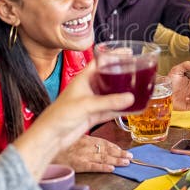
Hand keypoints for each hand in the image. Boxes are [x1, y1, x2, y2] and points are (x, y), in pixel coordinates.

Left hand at [14, 60, 134, 177]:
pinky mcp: (94, 115)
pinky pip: (112, 109)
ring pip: (112, 94)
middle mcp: (89, 88)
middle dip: (122, 74)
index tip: (128, 52)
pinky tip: (133, 108)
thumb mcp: (86, 105)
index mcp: (83, 79)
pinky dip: (122, 109)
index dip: (113, 55)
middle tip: (138, 71)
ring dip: (123, 93)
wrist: (51, 136)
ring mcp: (92, 102)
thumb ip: (109, 102)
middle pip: (109, 77)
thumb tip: (130, 98)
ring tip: (139, 88)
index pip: (100, 62)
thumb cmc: (59, 115)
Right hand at [54, 135, 131, 172]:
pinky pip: (93, 166)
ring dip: (116, 160)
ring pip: (103, 157)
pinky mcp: (79, 164)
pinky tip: (111, 168)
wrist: (44, 148)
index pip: (104, 143)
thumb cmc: (57, 144)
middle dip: (120, 154)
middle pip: (106, 150)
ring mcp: (83, 155)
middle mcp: (86, 146)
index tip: (123, 150)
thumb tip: (93, 145)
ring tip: (126, 162)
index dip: (115, 147)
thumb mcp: (72, 139)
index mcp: (86, 139)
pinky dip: (103, 167)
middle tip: (131, 157)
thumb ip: (84, 141)